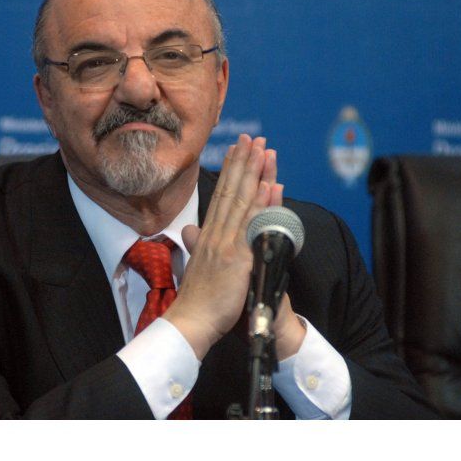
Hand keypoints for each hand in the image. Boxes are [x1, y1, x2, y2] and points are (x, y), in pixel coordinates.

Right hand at [163, 134, 284, 359]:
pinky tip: (272, 185)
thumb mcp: (194, 265)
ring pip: (243, 200)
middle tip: (252, 138)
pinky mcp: (237, 257)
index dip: (229, 171)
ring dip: (255, 173)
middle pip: (232, 191)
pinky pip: (254, 226)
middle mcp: (216, 233)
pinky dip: (263, 204)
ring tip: (263, 149)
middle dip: (243, 162)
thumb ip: (194, 244)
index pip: (221, 196)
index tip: (236, 150)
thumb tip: (188, 229)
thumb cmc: (195, 299)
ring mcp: (226, 243)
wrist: (191, 322)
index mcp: (207, 235)